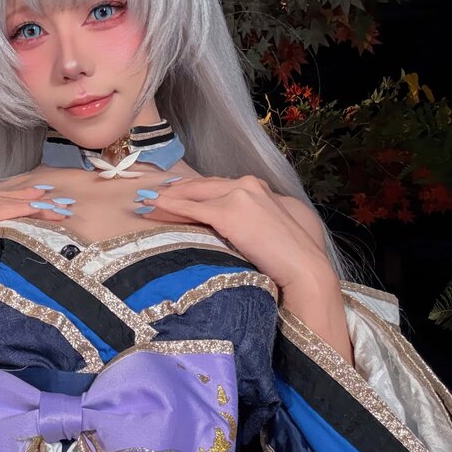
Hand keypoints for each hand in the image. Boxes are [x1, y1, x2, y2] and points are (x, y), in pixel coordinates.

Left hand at [139, 175, 353, 363]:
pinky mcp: (228, 213)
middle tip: (154, 196)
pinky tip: (153, 207)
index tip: (177, 194)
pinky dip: (170, 207)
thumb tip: (238, 231)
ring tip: (146, 203)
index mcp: (260, 188)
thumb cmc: (293, 258)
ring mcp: (238, 196)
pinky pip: (191, 208)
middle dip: (176, 191)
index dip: (195, 191)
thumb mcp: (272, 231)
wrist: (305, 266)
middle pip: (203, 186)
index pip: (219, 186)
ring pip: (194, 195)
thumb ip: (253, 222)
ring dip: (167, 199)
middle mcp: (249, 185)